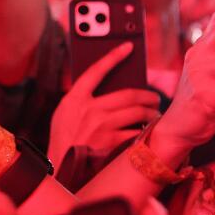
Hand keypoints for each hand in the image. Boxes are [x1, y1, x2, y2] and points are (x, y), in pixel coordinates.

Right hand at [46, 44, 162, 168]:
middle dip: (148, 96)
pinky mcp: (110, 142)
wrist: (60, 168)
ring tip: (154, 115)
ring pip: (137, 112)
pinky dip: (145, 131)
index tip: (129, 46)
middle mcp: (89, 109)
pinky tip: (149, 132)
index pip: (96, 71)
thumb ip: (82, 100)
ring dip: (151, 113)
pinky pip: (136, 132)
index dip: (114, 56)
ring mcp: (101, 125)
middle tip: (155, 99)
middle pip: (129, 94)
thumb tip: (108, 88)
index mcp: (75, 99)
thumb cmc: (65, 140)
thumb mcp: (65, 114)